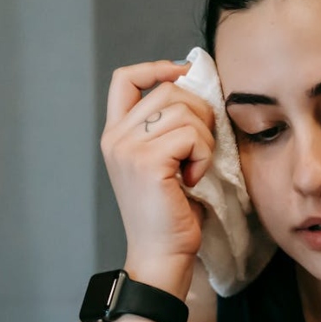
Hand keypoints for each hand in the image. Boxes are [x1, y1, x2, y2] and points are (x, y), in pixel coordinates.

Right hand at [101, 60, 214, 296]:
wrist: (161, 254)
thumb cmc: (170, 212)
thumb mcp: (163, 161)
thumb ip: (167, 126)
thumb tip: (196, 88)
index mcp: (116, 134)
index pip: (125, 79)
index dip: (157, 67)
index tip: (184, 73)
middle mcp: (116, 137)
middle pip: (168, 90)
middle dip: (199, 112)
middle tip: (201, 148)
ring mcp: (128, 148)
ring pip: (185, 112)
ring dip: (204, 140)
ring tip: (195, 169)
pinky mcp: (147, 162)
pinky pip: (192, 136)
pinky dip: (204, 155)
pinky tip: (193, 179)